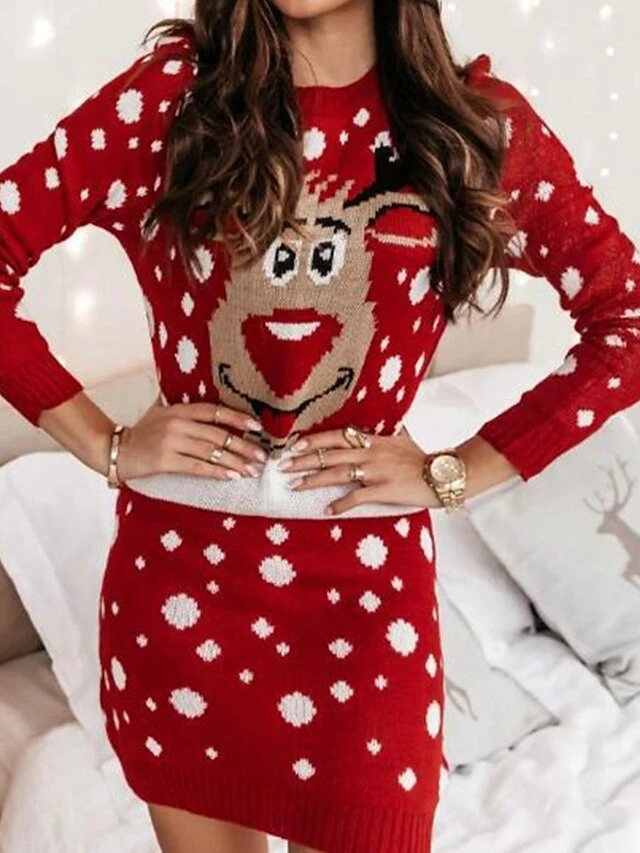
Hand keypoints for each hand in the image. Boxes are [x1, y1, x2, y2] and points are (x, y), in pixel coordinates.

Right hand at [115, 396, 266, 481]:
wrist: (115, 450)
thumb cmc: (142, 432)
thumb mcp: (160, 410)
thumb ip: (180, 402)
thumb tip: (196, 387)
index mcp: (179, 409)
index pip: (215, 411)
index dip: (238, 418)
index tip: (257, 426)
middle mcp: (177, 423)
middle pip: (218, 434)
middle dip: (244, 446)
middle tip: (262, 456)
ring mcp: (171, 442)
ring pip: (211, 452)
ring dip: (235, 462)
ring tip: (252, 470)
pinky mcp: (165, 461)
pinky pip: (197, 467)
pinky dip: (217, 472)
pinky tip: (232, 477)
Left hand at [279, 425, 440, 514]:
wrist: (444, 474)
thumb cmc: (423, 459)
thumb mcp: (403, 440)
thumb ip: (387, 435)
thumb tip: (380, 429)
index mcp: (374, 440)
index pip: (338, 436)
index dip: (315, 439)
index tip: (295, 443)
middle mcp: (371, 452)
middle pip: (330, 454)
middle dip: (304, 459)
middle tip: (283, 466)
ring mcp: (377, 471)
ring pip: (338, 473)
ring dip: (313, 480)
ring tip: (294, 487)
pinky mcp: (384, 489)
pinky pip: (357, 497)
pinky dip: (340, 504)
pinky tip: (327, 510)